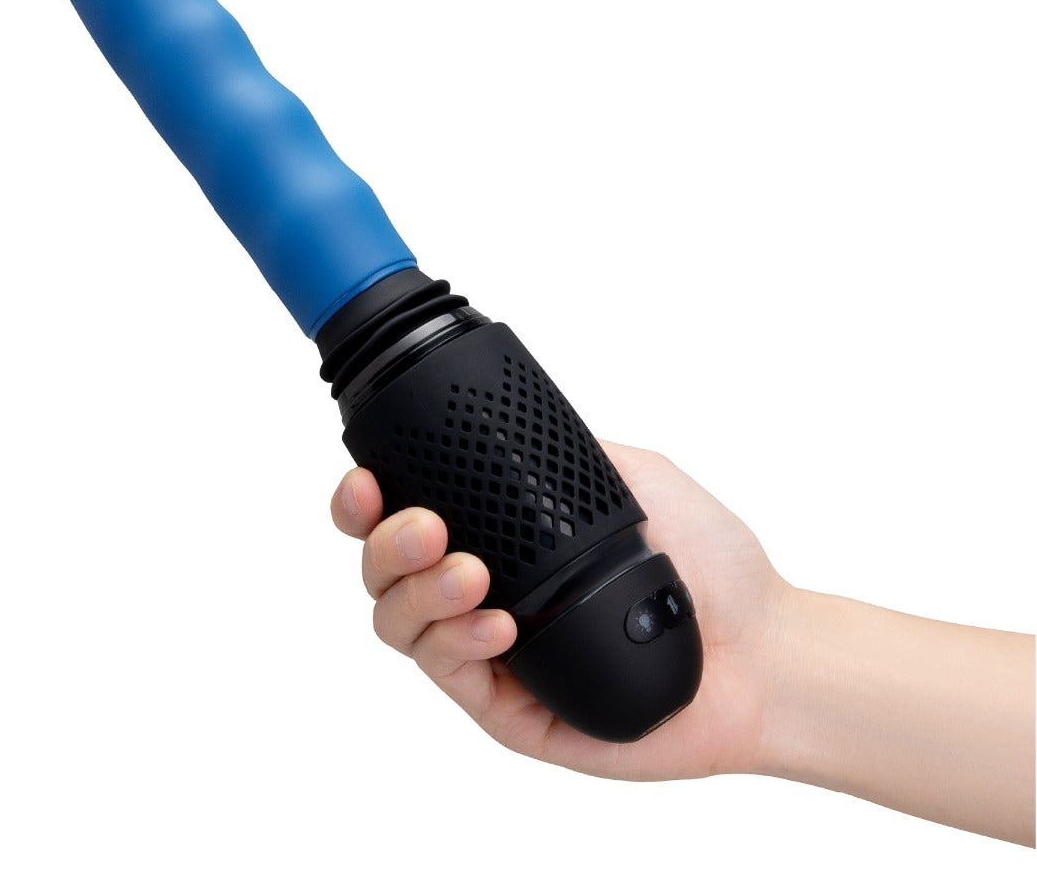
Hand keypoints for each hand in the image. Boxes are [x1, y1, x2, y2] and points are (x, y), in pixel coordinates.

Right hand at [331, 439, 791, 780]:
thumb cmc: (708, 564)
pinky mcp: (507, 710)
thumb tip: (502, 420)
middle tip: (425, 525)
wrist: (761, 647)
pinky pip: (450, 675)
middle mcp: (481, 591)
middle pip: (382, 570)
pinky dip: (458, 642)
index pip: (406, 513)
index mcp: (500, 536)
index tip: (369, 478)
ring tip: (470, 573)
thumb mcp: (632, 474)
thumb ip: (565, 448)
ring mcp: (489, 653)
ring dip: (418, 590)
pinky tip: (497, 624)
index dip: (369, 498)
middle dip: (385, 541)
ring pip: (399, 623)